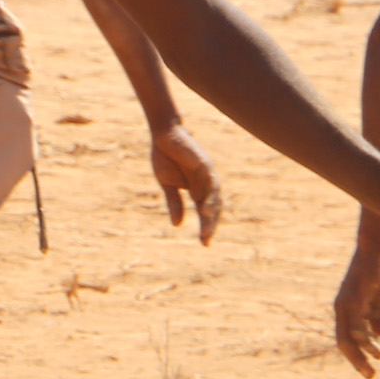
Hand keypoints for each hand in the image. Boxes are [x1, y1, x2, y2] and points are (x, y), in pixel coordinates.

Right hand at [149, 121, 221, 241]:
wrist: (164, 134)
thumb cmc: (165, 157)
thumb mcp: (167, 185)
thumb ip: (174, 203)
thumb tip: (178, 225)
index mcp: (198, 189)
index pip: (206, 212)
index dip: (207, 227)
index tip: (204, 243)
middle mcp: (206, 183)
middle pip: (214, 208)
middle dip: (211, 225)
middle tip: (206, 240)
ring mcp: (207, 174)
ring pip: (215, 197)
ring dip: (211, 212)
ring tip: (206, 226)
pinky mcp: (205, 165)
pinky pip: (210, 182)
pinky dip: (208, 196)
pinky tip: (203, 207)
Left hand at [332, 235, 379, 377]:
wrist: (375, 248)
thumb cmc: (376, 270)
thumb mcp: (378, 297)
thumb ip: (377, 315)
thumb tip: (379, 335)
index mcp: (346, 310)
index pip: (346, 339)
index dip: (356, 356)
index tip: (369, 369)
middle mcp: (342, 309)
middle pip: (344, 343)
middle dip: (356, 361)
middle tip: (370, 376)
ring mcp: (346, 304)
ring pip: (349, 337)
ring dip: (361, 354)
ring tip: (375, 363)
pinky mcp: (355, 299)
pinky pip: (356, 324)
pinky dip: (364, 338)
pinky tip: (376, 346)